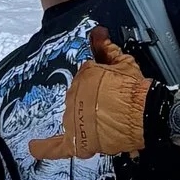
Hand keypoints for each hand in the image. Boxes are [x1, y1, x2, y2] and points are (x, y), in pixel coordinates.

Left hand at [28, 29, 153, 162]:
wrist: (146, 114)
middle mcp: (73, 97)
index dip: (96, 83)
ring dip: (83, 118)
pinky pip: (56, 147)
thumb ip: (105, 48)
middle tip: (111, 104)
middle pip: (77, 99)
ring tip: (102, 120)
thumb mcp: (122, 63)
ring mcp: (74, 120)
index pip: (83, 80)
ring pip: (73, 118)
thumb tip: (97, 32)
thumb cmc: (134, 89)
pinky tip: (33, 147)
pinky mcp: (78, 141)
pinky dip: (43, 148)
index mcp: (82, 76)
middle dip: (91, 100)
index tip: (107, 86)